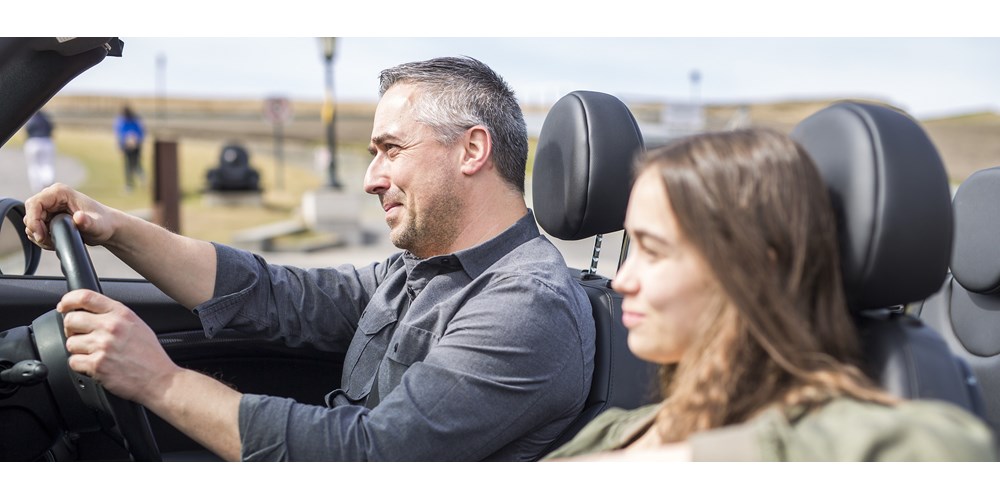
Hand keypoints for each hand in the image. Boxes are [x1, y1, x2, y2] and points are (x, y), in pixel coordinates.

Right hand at [23, 183, 116, 250]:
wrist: (107, 228)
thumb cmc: (104, 223)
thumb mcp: (97, 225)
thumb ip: (87, 222)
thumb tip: (79, 218)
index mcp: (60, 192)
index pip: (34, 203)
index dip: (33, 220)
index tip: (41, 236)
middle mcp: (52, 197)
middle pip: (29, 213)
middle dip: (36, 230)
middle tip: (48, 242)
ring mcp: (49, 206)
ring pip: (31, 222)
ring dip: (39, 235)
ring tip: (55, 242)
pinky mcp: (49, 216)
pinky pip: (36, 227)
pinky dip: (41, 237)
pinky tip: (54, 241)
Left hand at [57, 289, 178, 402]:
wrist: (160, 380)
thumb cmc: (150, 355)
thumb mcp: (138, 325)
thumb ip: (115, 316)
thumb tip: (89, 312)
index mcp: (121, 314)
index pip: (85, 297)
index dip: (68, 300)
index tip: (63, 306)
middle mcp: (111, 327)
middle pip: (71, 320)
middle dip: (71, 329)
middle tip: (80, 336)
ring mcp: (103, 346)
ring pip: (70, 343)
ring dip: (78, 350)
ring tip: (95, 355)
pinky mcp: (97, 365)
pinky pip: (73, 362)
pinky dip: (81, 366)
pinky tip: (96, 366)